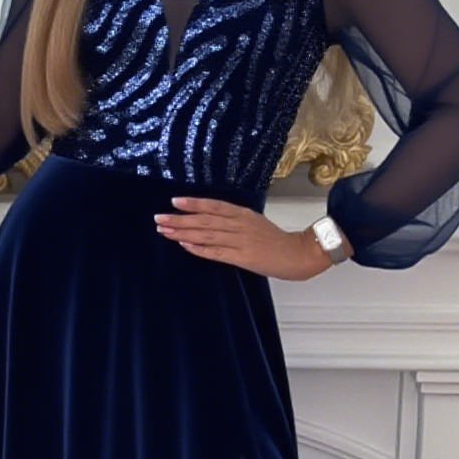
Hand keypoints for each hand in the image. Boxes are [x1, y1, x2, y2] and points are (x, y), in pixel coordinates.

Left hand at [153, 195, 342, 278]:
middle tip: (159, 218)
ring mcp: (241, 241)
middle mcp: (240, 224)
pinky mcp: (243, 257)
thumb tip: (209, 219)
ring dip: (184, 233)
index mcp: (242, 214)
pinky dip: (200, 249)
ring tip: (165, 232)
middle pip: (205, 220)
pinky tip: (185, 246)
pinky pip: (217, 253)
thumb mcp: (254, 222)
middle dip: (180, 219)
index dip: (193, 203)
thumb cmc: (276, 240)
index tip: (174, 201)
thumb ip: (233, 221)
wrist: (299, 253)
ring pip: (207, 235)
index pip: (214, 205)